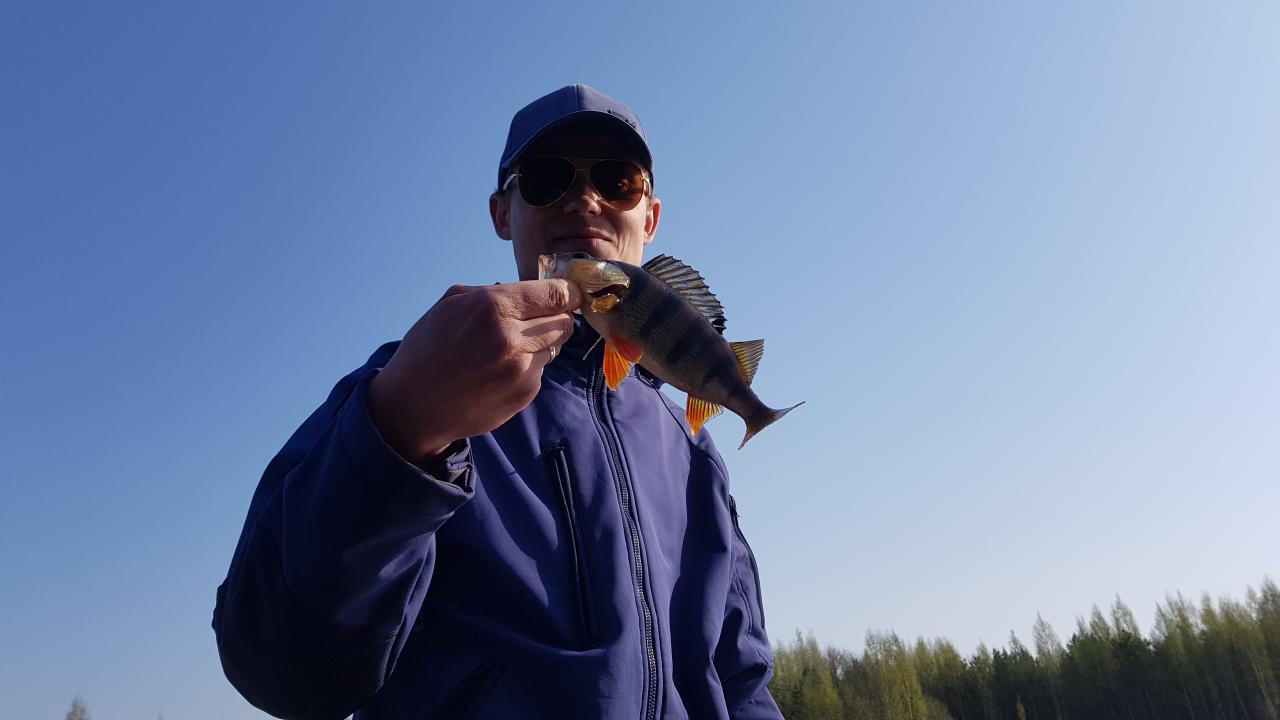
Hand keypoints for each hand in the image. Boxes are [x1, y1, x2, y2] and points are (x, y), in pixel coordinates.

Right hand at [367, 279, 581, 466]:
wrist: (414, 404)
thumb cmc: (429, 347)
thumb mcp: (451, 303)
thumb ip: (494, 291)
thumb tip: (532, 290)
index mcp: (493, 307)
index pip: (558, 294)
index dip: (568, 293)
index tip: (569, 294)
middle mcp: (512, 337)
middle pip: (565, 321)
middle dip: (556, 318)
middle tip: (536, 320)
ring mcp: (521, 369)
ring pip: (556, 346)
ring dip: (541, 343)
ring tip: (508, 348)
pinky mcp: (524, 393)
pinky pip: (541, 370)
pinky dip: (528, 367)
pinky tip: (499, 371)